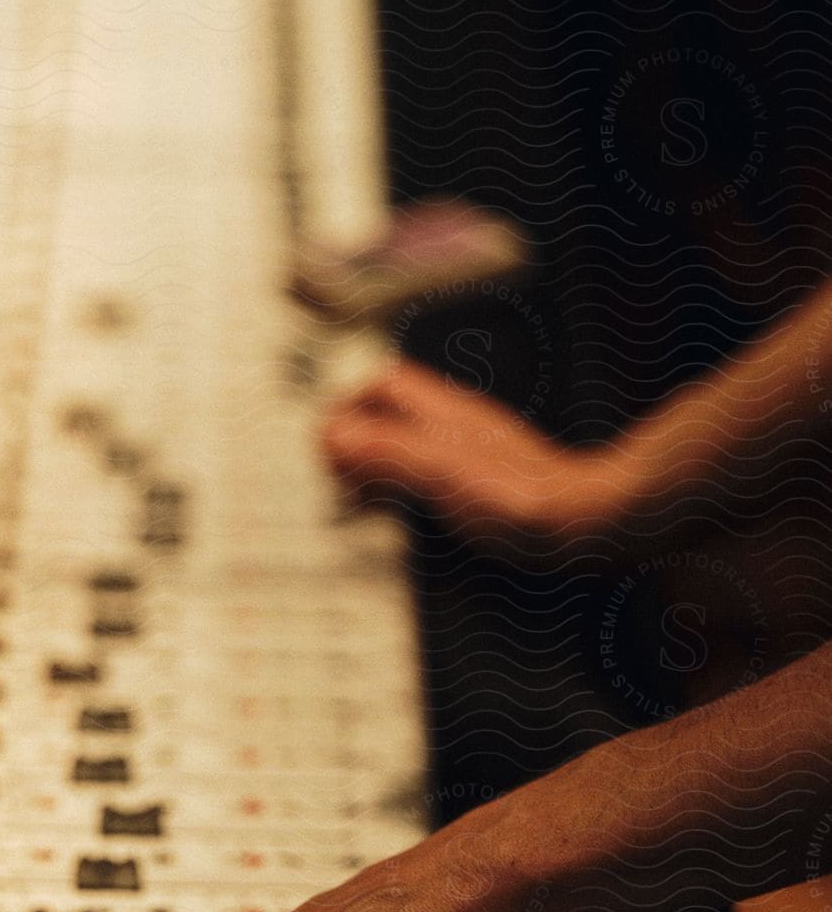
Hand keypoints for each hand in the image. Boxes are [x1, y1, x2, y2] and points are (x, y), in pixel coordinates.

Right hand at [322, 359, 634, 548]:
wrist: (584, 525)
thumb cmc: (518, 500)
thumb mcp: (438, 472)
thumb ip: (384, 451)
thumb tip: (331, 435)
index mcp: (443, 414)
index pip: (382, 385)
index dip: (347, 409)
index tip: (328, 452)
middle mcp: (459, 425)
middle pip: (394, 411)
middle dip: (359, 435)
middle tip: (339, 476)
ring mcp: (475, 452)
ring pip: (413, 440)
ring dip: (382, 462)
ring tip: (365, 497)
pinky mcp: (489, 483)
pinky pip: (434, 470)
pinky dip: (409, 486)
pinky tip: (410, 515)